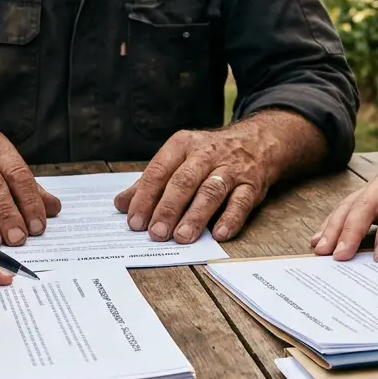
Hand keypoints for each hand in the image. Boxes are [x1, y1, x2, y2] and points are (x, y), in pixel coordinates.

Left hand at [115, 123, 280, 243]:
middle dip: (168, 208)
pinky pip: (241, 202)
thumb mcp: (178, 160)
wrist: (257, 141)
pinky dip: (230, 218)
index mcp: (182, 145)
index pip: (159, 171)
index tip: (134, 221)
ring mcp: (231, 168)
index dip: (145, 197)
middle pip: (184, 181)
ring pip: (211, 192)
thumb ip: (151, 183)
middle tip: (156, 233)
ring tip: (182, 237)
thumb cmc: (208, 156)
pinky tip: (219, 234)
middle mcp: (206, 154)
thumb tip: (121, 205)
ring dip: (195, 216)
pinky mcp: (252, 184)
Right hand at [313, 156, 377, 260]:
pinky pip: (346, 208)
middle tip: (340, 256)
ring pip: (349, 206)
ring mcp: (374, 185)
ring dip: (334, 228)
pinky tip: (318, 240)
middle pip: (364, 204)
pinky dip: (331, 224)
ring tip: (321, 251)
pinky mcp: (366, 195)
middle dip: (350, 231)